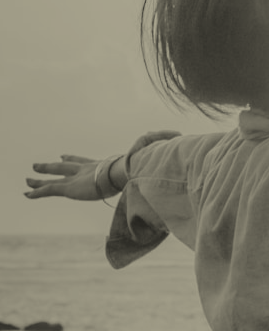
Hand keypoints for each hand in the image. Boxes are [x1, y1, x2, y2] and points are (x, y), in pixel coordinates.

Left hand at [24, 130, 180, 201]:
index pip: (87, 161)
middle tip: (44, 163)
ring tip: (27, 180)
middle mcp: (88, 169)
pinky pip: (50, 191)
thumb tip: (179, 136)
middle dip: (56, 165)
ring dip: (41, 177)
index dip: (75, 158)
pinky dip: (38, 192)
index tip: (65, 156)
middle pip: (68, 166)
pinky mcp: (72, 187)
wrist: (130, 170)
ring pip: (55, 177)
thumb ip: (162, 145)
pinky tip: (26, 194)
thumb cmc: (143, 165)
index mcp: (103, 165)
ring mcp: (78, 177)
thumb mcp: (154, 154)